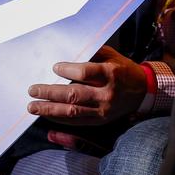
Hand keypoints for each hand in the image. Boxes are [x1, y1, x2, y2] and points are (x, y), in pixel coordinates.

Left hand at [26, 46, 145, 123]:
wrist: (142, 90)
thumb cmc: (122, 68)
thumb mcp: (111, 55)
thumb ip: (91, 53)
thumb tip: (66, 52)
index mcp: (110, 73)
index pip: (85, 73)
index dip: (67, 70)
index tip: (54, 67)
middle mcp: (106, 93)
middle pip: (74, 95)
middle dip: (50, 93)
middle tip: (32, 90)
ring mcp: (103, 110)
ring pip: (73, 112)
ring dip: (50, 110)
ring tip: (33, 107)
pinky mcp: (101, 121)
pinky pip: (77, 122)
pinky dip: (60, 120)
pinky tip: (47, 115)